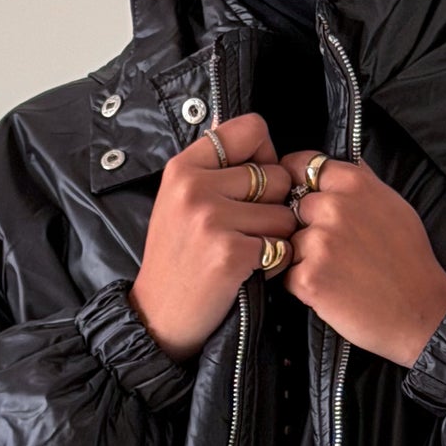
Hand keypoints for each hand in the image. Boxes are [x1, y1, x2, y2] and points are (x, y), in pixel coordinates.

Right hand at [129, 114, 299, 360]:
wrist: (160, 315)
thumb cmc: (178, 257)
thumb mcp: (180, 200)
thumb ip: (216, 168)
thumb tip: (259, 136)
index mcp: (184, 167)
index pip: (252, 129)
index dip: (265, 155)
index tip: (254, 182)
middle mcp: (194, 187)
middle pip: (277, 175)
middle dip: (274, 204)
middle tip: (246, 229)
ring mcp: (211, 220)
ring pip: (285, 214)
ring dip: (277, 238)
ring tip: (246, 252)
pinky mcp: (231, 253)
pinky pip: (283, 246)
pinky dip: (276, 263)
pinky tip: (250, 271)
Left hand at [277, 152, 445, 366]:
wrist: (421, 313)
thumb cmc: (410, 262)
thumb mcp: (393, 205)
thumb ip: (360, 182)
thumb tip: (336, 163)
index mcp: (354, 184)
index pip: (301, 165)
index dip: (295, 180)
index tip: (296, 193)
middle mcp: (334, 208)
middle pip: (291, 207)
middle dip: (303, 227)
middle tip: (332, 250)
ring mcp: (319, 243)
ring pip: (289, 242)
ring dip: (303, 258)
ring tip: (337, 273)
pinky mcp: (309, 278)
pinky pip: (286, 274)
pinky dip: (303, 285)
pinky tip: (332, 290)